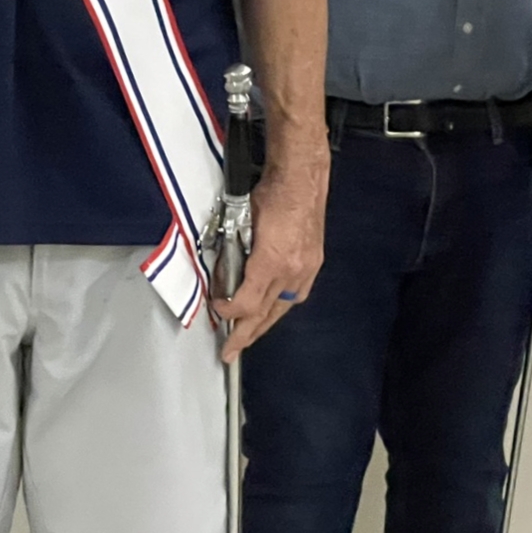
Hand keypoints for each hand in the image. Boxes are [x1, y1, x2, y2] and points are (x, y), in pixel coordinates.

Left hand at [211, 170, 330, 361]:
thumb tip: (222, 277)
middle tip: (230, 353)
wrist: (301, 178)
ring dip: (264, 324)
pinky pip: (295, 294)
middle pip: (265, 313)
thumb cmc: (269, 194)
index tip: (218, 311)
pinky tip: (272, 310)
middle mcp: (292, 270)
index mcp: (271, 261)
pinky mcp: (313, 262)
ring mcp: (306, 268)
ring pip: (283, 307)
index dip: (229, 312)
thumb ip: (232, 254)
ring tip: (249, 336)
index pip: (247, 302)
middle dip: (246, 336)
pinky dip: (281, 305)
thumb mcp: (240, 224)